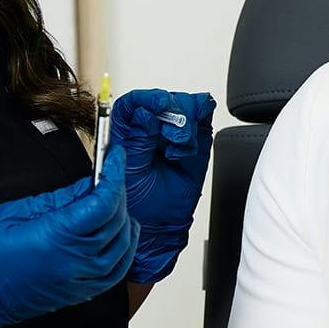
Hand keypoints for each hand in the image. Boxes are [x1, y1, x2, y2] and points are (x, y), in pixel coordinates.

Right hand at [0, 143, 137, 327]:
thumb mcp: (13, 213)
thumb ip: (57, 199)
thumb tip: (87, 184)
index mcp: (55, 239)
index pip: (102, 203)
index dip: (114, 175)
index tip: (116, 157)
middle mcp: (74, 262)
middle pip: (116, 221)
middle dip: (117, 191)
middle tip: (109, 173)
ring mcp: (80, 281)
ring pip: (123, 245)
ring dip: (123, 217)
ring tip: (112, 198)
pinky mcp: (80, 293)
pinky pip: (117, 269)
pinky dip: (125, 247)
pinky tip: (121, 232)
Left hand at [109, 88, 215, 283]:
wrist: (157, 230)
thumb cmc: (137, 206)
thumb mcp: (130, 171)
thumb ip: (138, 141)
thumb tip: (146, 113)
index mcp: (126, 134)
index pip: (134, 103)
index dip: (146, 98)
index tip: (157, 102)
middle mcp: (150, 131)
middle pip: (162, 101)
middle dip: (170, 111)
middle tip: (172, 134)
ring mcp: (173, 136)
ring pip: (184, 107)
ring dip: (185, 122)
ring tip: (179, 146)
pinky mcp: (194, 144)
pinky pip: (202, 120)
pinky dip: (199, 125)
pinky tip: (188, 145)